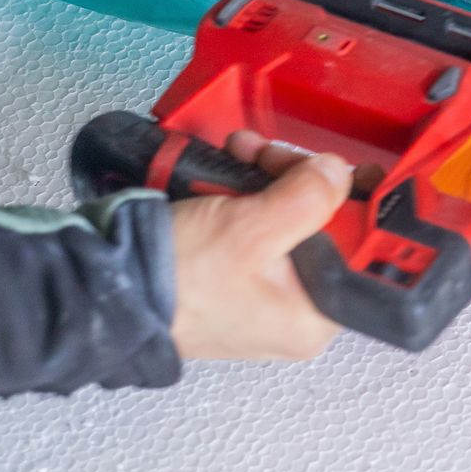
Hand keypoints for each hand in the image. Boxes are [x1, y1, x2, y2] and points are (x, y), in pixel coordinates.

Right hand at [168, 135, 351, 360]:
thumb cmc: (174, 282)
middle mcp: (295, 306)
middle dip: (303, 180)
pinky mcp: (237, 264)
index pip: (364, 255)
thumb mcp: (251, 231)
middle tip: (279, 159)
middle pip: (329, 226)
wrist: (106, 286)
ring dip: (272, 175)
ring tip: (246, 155)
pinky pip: (260, 218)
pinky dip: (248, 188)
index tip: (359, 173)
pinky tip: (233, 165)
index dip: (361, 207)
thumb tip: (338, 175)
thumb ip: (307, 199)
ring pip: (293, 214)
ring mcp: (265, 284)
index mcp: (314, 316)